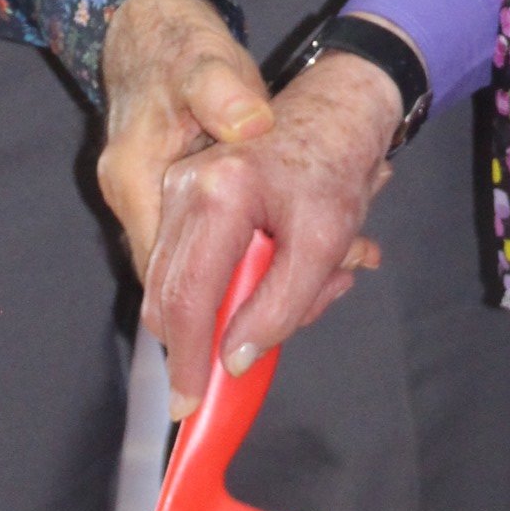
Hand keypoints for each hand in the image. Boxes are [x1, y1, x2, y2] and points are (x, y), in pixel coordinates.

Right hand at [139, 54, 396, 416]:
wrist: (336, 103)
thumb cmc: (336, 161)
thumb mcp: (325, 239)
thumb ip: (280, 304)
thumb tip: (234, 358)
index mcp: (214, 196)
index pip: (185, 296)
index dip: (186, 358)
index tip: (190, 407)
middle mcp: (180, 189)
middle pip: (172, 294)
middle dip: (219, 329)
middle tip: (290, 322)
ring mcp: (176, 187)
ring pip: (184, 281)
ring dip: (240, 302)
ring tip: (321, 281)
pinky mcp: (184, 192)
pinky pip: (196, 259)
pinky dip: (240, 278)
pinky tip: (295, 265)